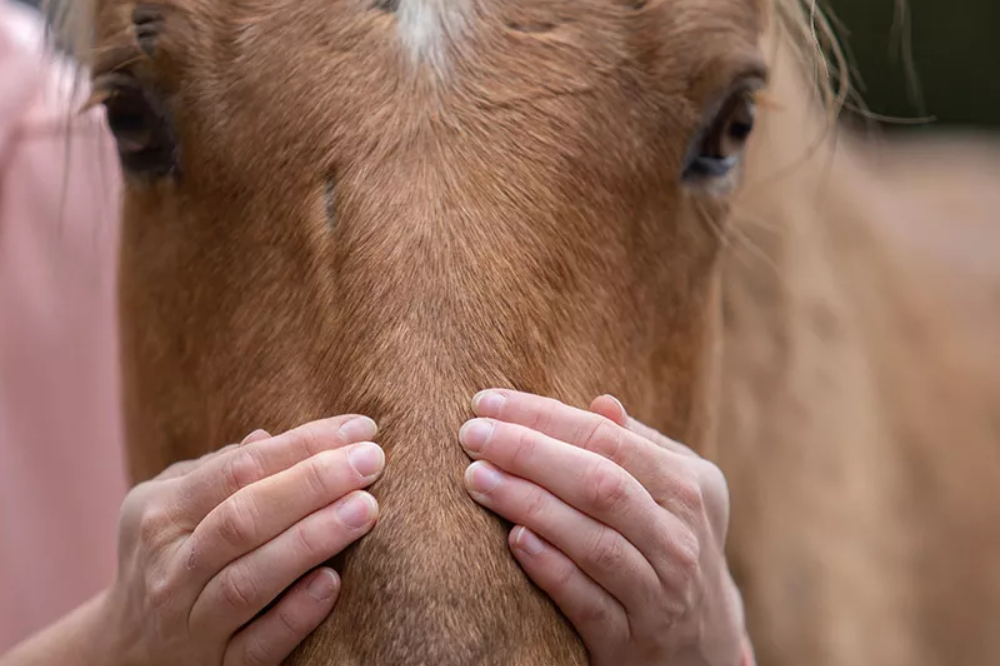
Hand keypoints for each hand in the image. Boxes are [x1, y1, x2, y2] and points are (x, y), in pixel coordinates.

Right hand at [100, 416, 384, 665]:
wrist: (124, 651)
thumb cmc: (168, 556)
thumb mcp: (172, 505)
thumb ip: (219, 470)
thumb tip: (271, 437)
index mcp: (161, 514)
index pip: (239, 469)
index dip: (302, 444)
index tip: (361, 428)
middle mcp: (171, 568)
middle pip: (243, 519)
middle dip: (313, 484)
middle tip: (372, 460)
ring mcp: (190, 624)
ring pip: (249, 581)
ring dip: (311, 541)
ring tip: (366, 509)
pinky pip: (257, 647)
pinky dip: (294, 616)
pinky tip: (333, 584)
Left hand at [458, 390, 749, 665]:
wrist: (706, 643)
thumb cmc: (670, 545)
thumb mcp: (675, 492)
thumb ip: (637, 447)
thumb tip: (600, 403)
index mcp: (688, 486)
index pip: (608, 438)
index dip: (545, 416)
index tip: (488, 402)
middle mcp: (678, 537)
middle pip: (600, 483)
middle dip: (530, 452)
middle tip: (472, 434)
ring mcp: (659, 592)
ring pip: (593, 542)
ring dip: (529, 504)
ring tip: (477, 478)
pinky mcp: (631, 641)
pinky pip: (587, 602)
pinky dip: (551, 568)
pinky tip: (514, 540)